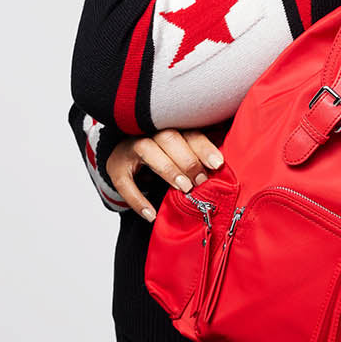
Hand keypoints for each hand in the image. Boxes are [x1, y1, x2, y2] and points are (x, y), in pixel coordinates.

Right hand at [106, 128, 225, 219]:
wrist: (127, 160)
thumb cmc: (164, 156)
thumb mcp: (181, 152)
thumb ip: (198, 156)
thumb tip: (223, 169)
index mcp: (171, 126)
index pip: (188, 132)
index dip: (203, 147)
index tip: (217, 164)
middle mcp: (150, 132)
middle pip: (169, 137)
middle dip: (188, 160)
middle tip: (201, 180)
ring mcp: (130, 148)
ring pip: (148, 149)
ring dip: (168, 169)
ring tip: (184, 188)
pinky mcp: (117, 167)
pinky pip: (125, 183)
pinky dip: (137, 200)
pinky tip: (151, 215)